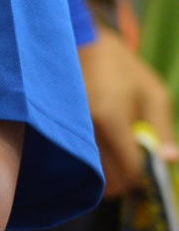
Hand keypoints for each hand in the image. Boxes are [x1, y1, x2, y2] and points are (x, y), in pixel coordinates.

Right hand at [79, 21, 176, 196]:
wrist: (82, 47)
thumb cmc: (123, 69)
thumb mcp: (153, 93)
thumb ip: (163, 129)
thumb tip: (170, 161)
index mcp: (111, 118)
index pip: (130, 168)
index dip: (145, 180)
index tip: (154, 178)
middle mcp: (86, 128)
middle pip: (110, 179)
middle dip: (129, 183)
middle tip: (140, 172)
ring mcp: (70, 130)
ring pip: (94, 174)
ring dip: (111, 176)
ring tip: (123, 160)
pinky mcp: (62, 130)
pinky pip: (82, 162)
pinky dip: (97, 165)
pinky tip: (106, 152)